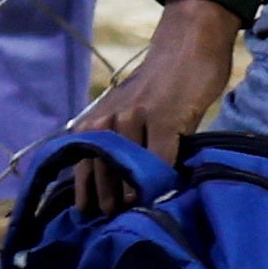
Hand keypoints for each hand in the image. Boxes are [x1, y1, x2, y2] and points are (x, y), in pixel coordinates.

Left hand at [69, 0, 244, 211]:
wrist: (186, 46)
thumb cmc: (159, 85)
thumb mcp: (127, 112)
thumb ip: (118, 140)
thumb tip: (117, 184)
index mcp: (95, 122)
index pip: (82, 167)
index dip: (85, 196)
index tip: (91, 219)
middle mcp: (107, 120)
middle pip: (100, 172)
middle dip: (105, 201)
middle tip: (114, 222)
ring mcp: (133, 119)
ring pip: (126, 168)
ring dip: (129, 195)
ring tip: (135, 214)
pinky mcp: (163, 118)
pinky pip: (159, 158)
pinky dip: (160, 178)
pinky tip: (163, 192)